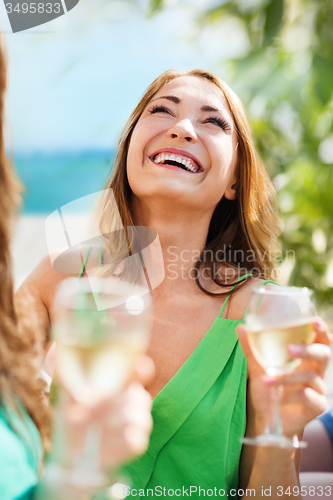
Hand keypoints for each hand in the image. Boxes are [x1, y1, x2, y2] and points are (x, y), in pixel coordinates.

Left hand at [61, 355, 153, 468]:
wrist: (71, 452)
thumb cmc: (73, 416)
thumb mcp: (67, 393)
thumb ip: (68, 373)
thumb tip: (55, 351)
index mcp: (123, 383)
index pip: (144, 370)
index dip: (142, 368)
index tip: (134, 368)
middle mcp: (134, 400)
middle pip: (138, 395)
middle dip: (110, 402)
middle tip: (85, 410)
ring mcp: (138, 421)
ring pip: (136, 415)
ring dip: (109, 422)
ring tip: (91, 426)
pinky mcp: (136, 443)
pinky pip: (135, 438)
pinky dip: (116, 440)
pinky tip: (102, 441)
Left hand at [237, 319, 331, 437]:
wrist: (265, 418)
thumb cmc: (267, 389)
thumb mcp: (257, 367)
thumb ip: (251, 348)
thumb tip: (241, 327)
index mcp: (305, 358)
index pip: (319, 340)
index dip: (321, 330)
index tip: (314, 320)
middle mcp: (315, 371)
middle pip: (324, 354)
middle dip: (309, 349)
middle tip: (290, 349)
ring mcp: (318, 389)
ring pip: (311, 376)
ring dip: (287, 377)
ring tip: (267, 379)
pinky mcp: (317, 406)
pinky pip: (309, 396)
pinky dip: (291, 394)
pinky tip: (279, 398)